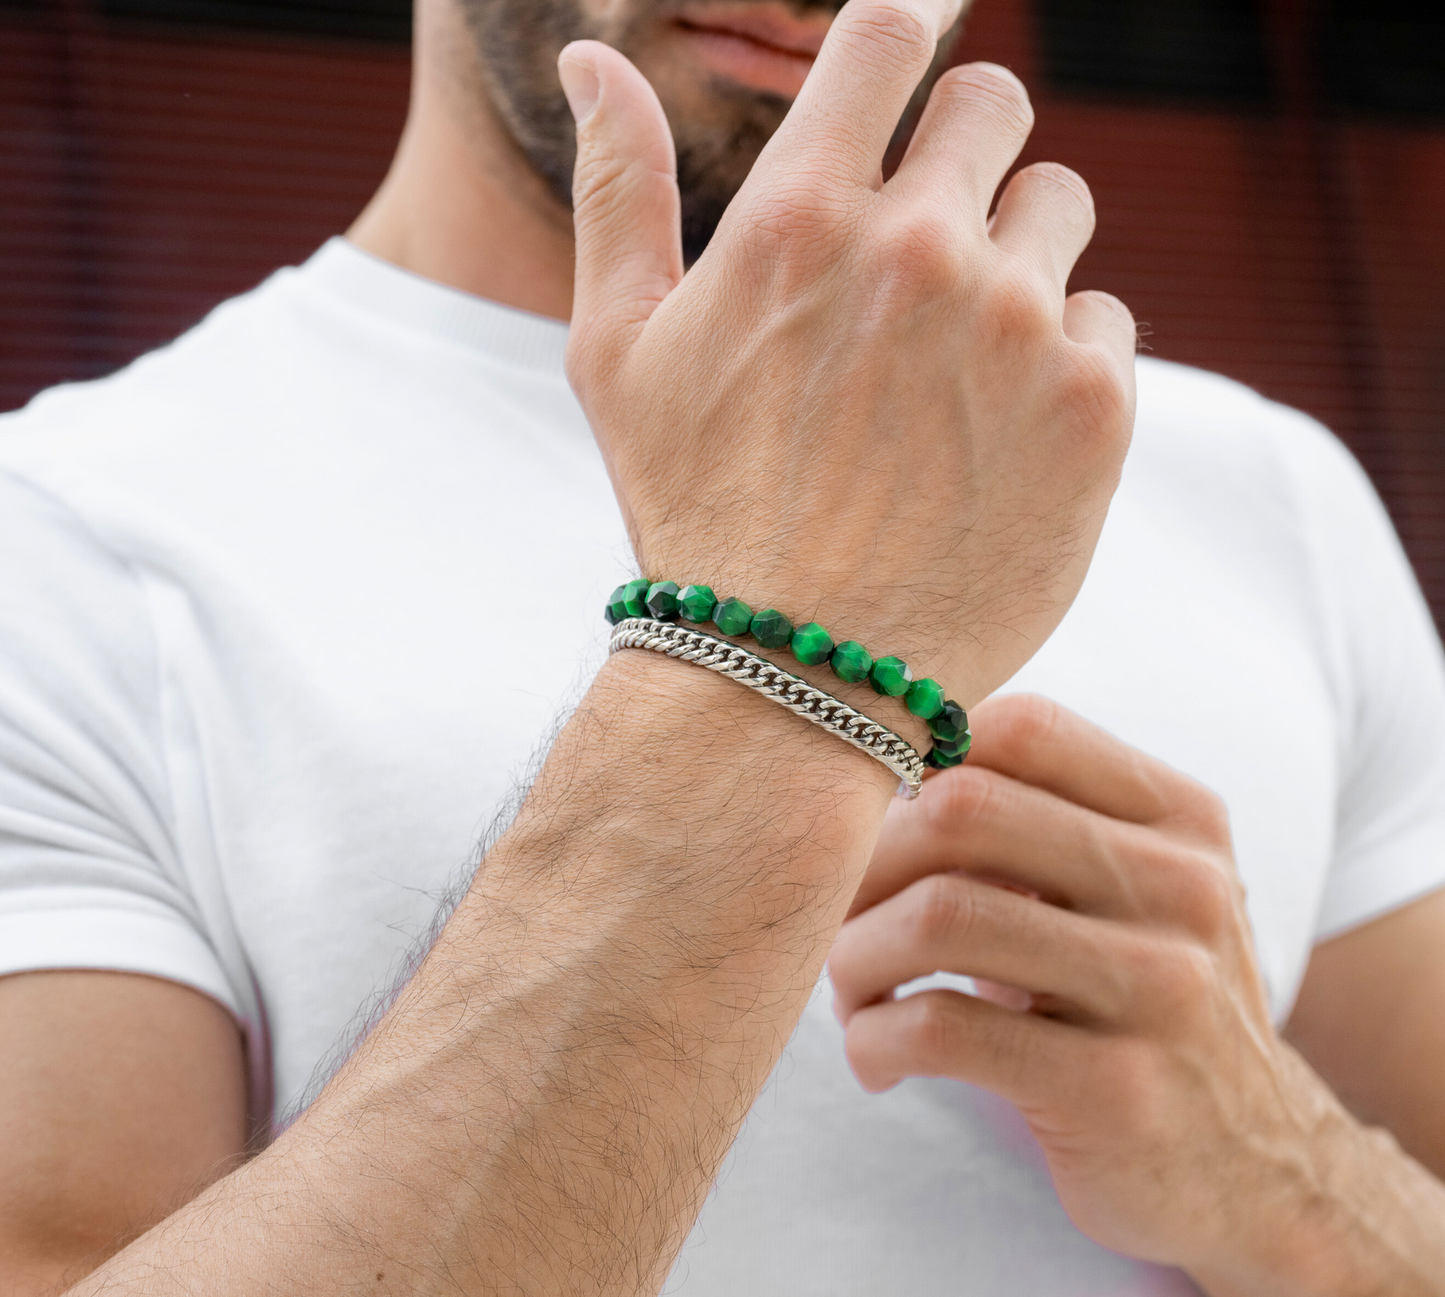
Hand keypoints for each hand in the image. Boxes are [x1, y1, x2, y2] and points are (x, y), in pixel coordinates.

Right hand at [558, 3, 1136, 706]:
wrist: (794, 677)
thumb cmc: (695, 517)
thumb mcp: (617, 358)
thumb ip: (616, 194)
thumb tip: (584, 58)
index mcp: (801, 217)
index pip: (888, 35)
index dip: (898, 55)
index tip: (899, 103)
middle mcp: (921, 249)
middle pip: (995, 106)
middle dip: (964, 155)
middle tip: (926, 254)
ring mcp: (1017, 326)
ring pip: (1061, 208)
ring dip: (1018, 254)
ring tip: (956, 363)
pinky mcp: (1093, 407)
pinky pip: (1105, 320)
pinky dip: (1061, 360)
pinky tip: (994, 437)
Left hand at [829, 693, 1340, 1270]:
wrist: (1259, 1173)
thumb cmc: (1141, 1008)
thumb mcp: (1125, 897)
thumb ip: (1033, 824)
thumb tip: (874, 779)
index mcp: (1180, 819)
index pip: (1023, 726)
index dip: (920, 763)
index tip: (880, 830)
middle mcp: (1182, 887)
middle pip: (963, 809)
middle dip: (865, 864)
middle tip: (839, 919)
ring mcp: (1159, 988)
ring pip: (941, 915)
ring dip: (855, 956)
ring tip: (853, 994)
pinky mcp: (1116, 1089)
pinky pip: (942, 1028)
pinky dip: (873, 1039)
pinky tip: (875, 1059)